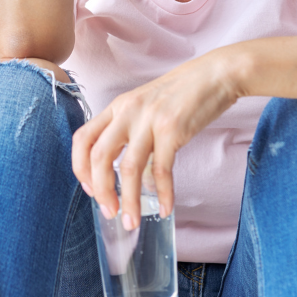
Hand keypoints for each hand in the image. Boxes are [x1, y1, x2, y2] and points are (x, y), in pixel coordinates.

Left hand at [71, 48, 244, 229]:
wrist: (216, 75)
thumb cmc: (183, 94)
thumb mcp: (148, 109)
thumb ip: (135, 138)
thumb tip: (135, 181)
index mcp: (118, 107)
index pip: (82, 138)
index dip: (80, 167)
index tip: (90, 189)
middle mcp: (128, 111)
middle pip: (99, 156)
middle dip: (100, 190)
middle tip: (109, 212)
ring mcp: (149, 120)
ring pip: (127, 169)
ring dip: (129, 201)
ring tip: (132, 221)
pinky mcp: (172, 129)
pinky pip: (161, 170)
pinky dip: (163, 194)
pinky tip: (166, 209)